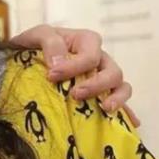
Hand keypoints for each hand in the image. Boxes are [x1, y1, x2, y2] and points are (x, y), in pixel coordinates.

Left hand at [10, 25, 139, 126]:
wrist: (27, 59)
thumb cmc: (35, 45)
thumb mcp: (37, 35)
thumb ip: (49, 42)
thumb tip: (58, 63)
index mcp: (86, 42)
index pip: (90, 55)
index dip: (74, 66)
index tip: (52, 76)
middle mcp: (100, 60)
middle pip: (112, 72)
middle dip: (96, 85)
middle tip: (76, 95)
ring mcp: (102, 78)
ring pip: (121, 87)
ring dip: (117, 99)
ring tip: (105, 109)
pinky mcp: (101, 95)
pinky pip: (120, 104)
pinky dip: (127, 114)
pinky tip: (131, 124)